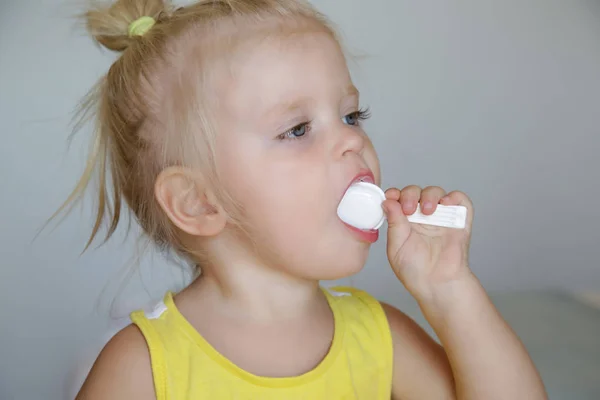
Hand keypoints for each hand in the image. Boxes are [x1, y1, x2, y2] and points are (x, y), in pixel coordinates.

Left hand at [382, 186, 474, 301]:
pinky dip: (454, 197)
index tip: (391, 197)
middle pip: (415, 192)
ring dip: (430, 195)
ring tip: (428, 211)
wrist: (437, 284)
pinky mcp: (459, 220)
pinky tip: (446, 204)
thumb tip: (388, 201)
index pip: (398, 198)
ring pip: (435, 192)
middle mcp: (421, 216)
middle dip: (410, 195)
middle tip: (410, 209)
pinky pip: (460, 200)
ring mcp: (441, 217)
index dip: (394, 194)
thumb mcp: (396, 247)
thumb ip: (394, 223)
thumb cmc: (415, 270)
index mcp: (404, 221)